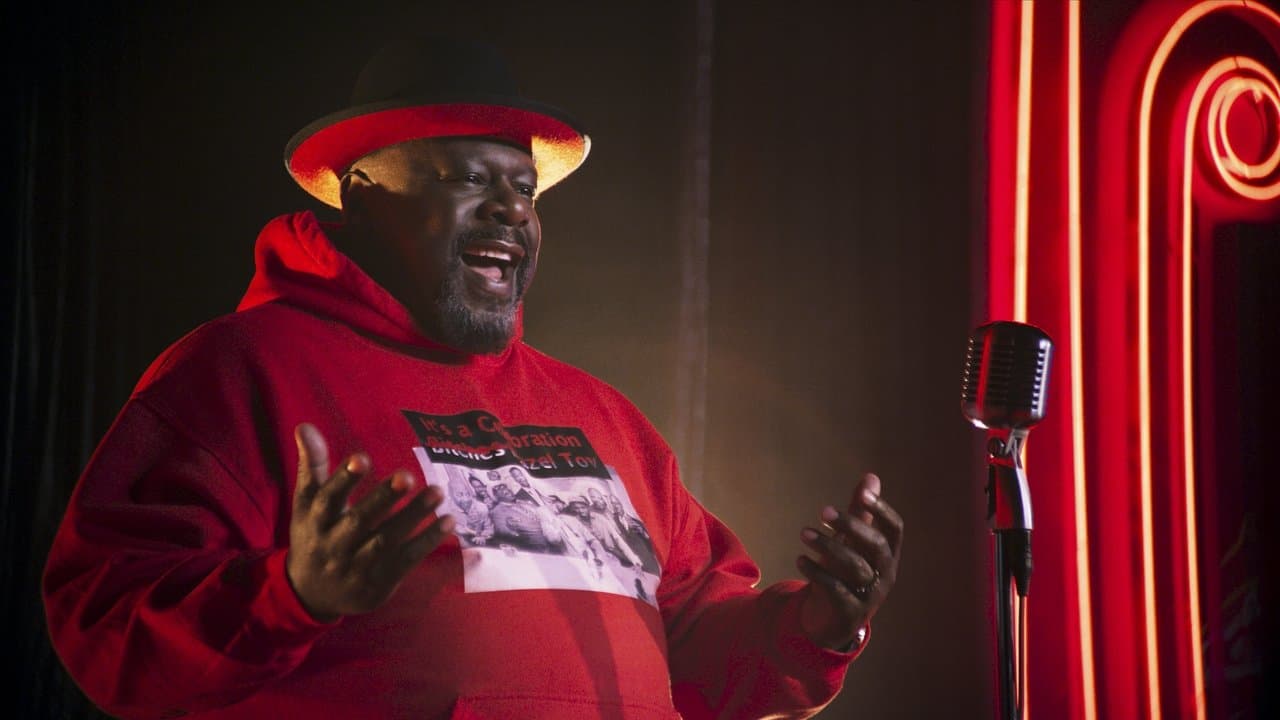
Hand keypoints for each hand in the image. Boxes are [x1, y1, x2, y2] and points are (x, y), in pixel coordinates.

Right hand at [286, 423, 454, 620]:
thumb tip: (304, 426)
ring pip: (386, 541)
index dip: (344, 480)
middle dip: (384, 498)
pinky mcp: (378, 584)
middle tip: (408, 476)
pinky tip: (447, 522)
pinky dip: (427, 542)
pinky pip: (405, 562)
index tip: (362, 458)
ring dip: (413, 517)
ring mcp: (356, 567)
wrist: (310, 593)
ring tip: (438, 492)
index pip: (328, 498)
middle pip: (359, 521)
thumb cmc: (314, 534)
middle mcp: (333, 544)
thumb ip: (312, 465)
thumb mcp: (306, 503)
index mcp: (316, 520)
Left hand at [797, 473, 902, 649]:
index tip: (863, 493)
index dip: (881, 510)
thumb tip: (871, 476)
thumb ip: (861, 512)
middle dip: (851, 525)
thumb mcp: (853, 543)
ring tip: (803, 533)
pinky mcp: (850, 612)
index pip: (895, 528)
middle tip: (823, 511)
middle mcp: (885, 574)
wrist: (833, 620)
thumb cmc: (845, 573)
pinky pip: (836, 590)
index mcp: (888, 554)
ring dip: (827, 546)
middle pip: (876, 546)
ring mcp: (870, 595)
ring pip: (854, 567)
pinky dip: (817, 572)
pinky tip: (800, 559)